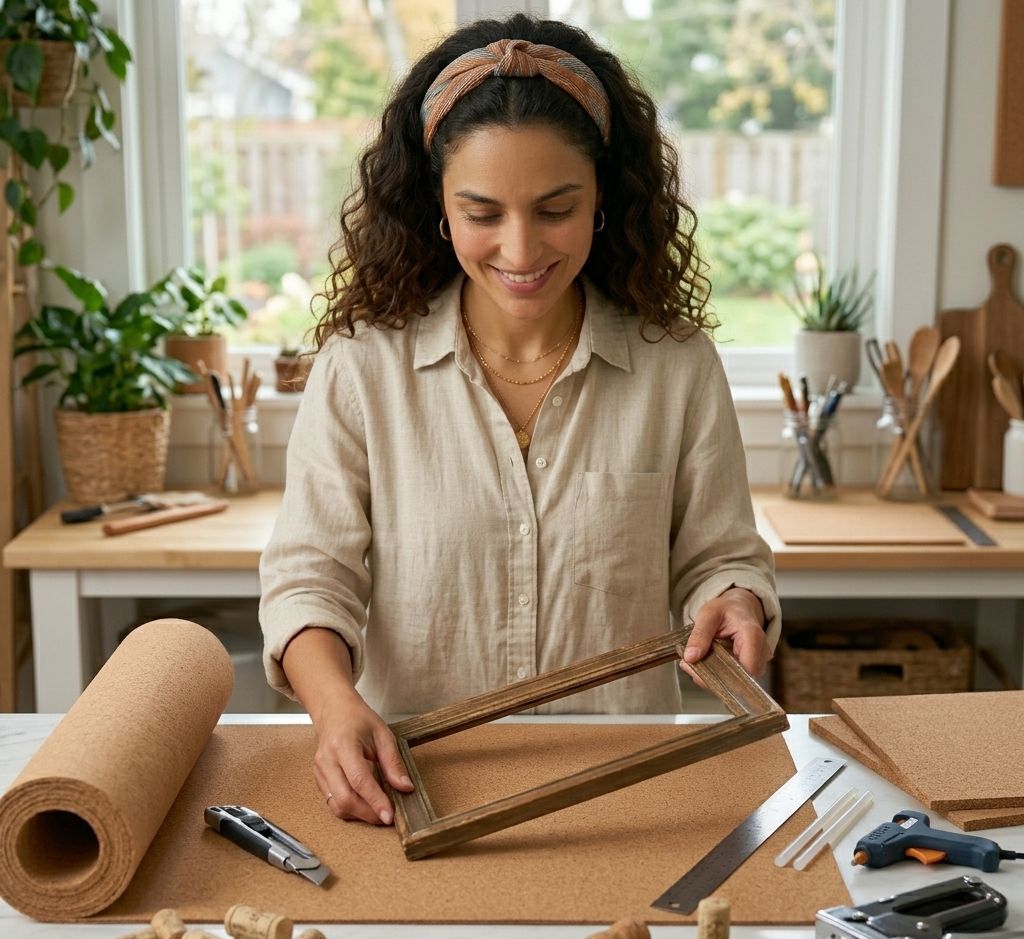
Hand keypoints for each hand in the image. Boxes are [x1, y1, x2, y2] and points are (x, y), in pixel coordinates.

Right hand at [311, 689, 414, 824]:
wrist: (334, 711)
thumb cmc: (358, 719)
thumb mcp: (383, 734)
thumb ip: (393, 762)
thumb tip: (405, 787)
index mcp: (343, 745)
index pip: (359, 780)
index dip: (375, 801)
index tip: (389, 815)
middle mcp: (327, 760)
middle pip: (344, 799)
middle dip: (367, 813)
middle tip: (387, 816)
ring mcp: (320, 771)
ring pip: (336, 805)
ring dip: (359, 814)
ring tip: (378, 811)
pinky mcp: (318, 779)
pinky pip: (332, 802)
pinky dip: (350, 809)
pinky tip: (364, 804)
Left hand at [680, 587, 771, 685]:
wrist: (739, 608)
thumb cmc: (726, 610)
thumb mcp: (708, 614)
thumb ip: (700, 634)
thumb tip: (690, 658)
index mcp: (753, 635)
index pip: (748, 667)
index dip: (725, 675)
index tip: (699, 667)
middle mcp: (761, 651)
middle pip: (742, 678)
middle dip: (714, 676)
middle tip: (690, 663)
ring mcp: (759, 661)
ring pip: (738, 681)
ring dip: (715, 676)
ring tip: (697, 659)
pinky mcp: (752, 667)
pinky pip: (736, 678)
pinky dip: (718, 673)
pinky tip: (707, 661)